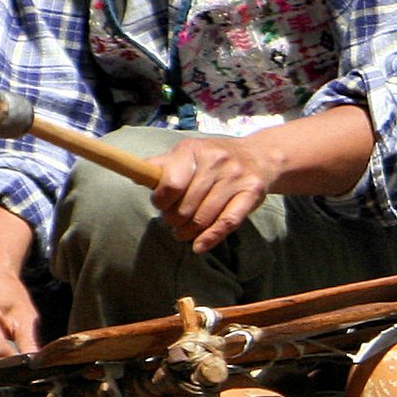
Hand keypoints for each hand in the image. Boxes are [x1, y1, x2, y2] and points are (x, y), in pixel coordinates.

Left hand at [146, 105, 377, 254]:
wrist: (259, 156)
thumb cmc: (214, 160)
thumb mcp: (188, 154)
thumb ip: (164, 165)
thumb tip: (137, 174)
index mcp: (194, 150)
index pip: (170, 182)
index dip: (161, 201)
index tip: (161, 206)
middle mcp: (216, 161)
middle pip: (186, 206)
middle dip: (174, 220)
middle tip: (173, 223)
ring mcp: (236, 177)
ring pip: (204, 217)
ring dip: (189, 232)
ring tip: (183, 233)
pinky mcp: (251, 193)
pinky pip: (227, 223)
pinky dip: (211, 238)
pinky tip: (199, 246)